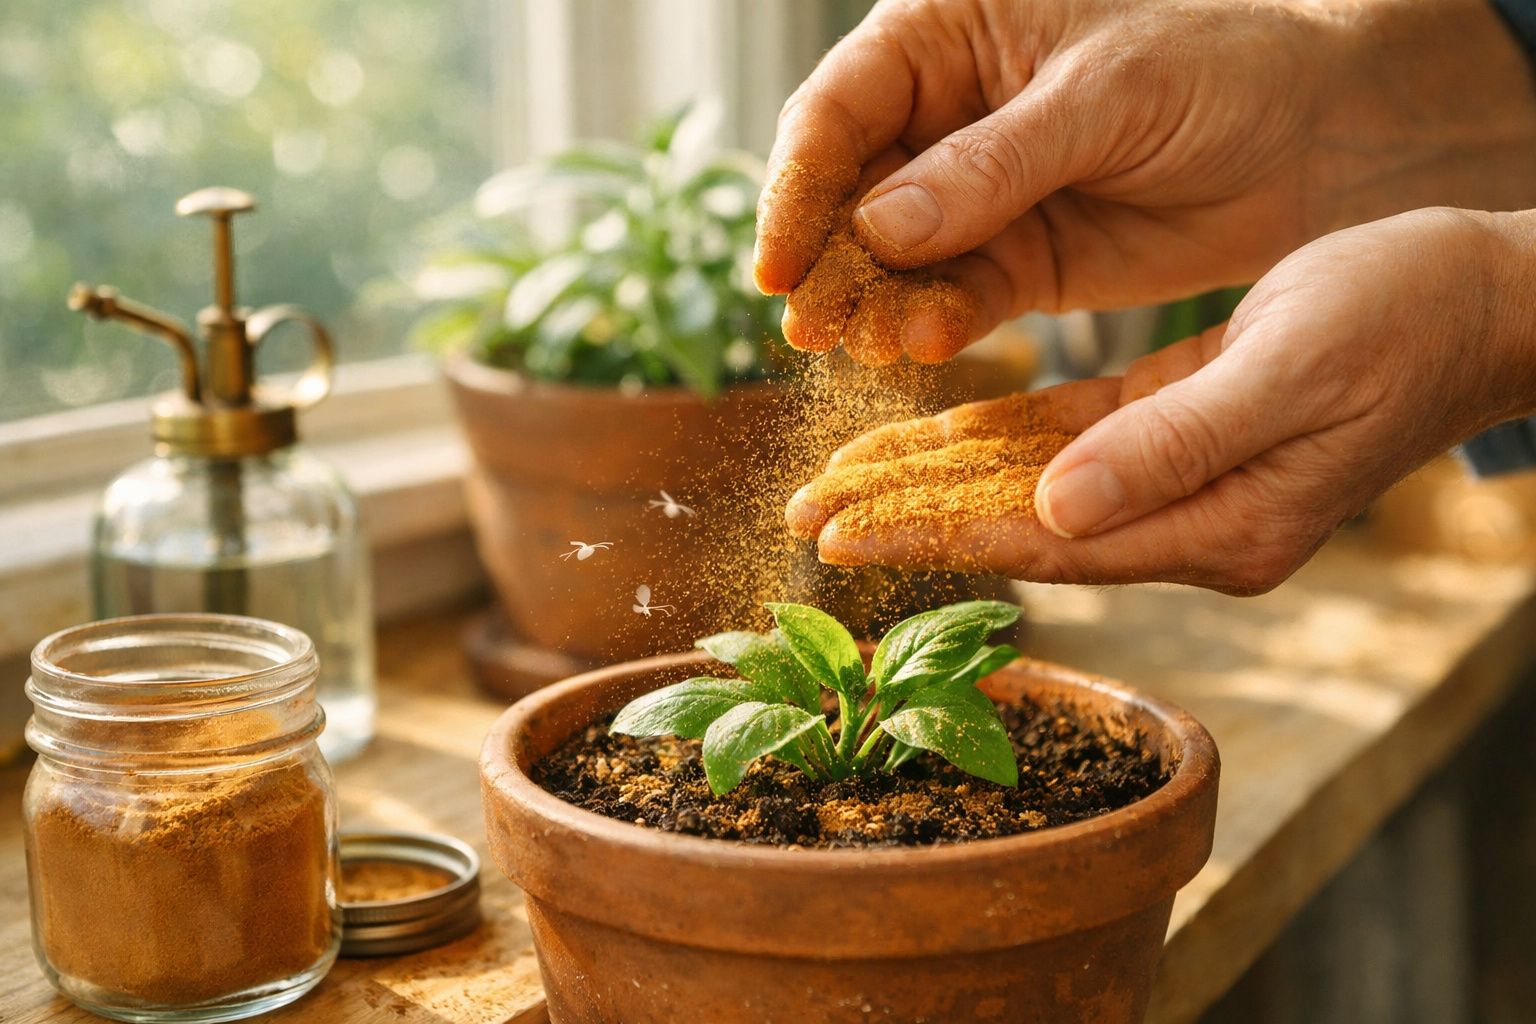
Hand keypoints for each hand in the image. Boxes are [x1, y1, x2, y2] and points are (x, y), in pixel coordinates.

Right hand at [757, 0, 1535, 362]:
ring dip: (874, 302)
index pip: (840, 108)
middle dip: (827, 260)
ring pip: (891, 258)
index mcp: (947, 32)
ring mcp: (974, 196)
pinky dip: (936, 323)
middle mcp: (944, 116)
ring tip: (866, 344)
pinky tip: (926, 343)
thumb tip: (878, 228)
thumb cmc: (1222, 72)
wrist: (1319, 145)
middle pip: (848, 191)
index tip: (778, 262)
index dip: (798, 185)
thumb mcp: (1107, 98)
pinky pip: (954, 298)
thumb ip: (993, 164)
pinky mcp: (1013, 262)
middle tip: (810, 324)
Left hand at [785, 208, 1535, 592]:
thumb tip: (1054, 514)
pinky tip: (940, 433)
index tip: (842, 538)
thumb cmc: (1407, 319)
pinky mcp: (1182, 430)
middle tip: (803, 516)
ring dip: (938, 478)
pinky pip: (1074, 443)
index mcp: (1220, 530)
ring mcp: (1186, 483)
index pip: (1045, 545)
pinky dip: (1003, 437)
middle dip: (910, 514)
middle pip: (1018, 525)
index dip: (937, 538)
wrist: (1486, 296)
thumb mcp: (1291, 371)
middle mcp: (1192, 523)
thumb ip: (1174, 449)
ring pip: (1031, 485)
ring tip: (843, 480)